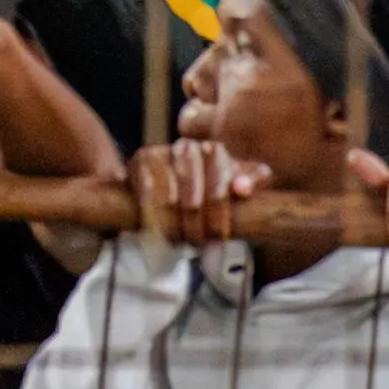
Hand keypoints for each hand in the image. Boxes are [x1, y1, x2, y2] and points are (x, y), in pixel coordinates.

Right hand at [130, 138, 275, 244]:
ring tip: (178, 240)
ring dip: (173, 221)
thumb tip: (242, 189)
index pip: (218, 178)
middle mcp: (187, 146)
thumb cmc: (210, 195)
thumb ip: (249, 183)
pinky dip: (151, 213)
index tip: (219, 235)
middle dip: (195, 219)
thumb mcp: (236, 190)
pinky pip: (145, 189)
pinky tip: (157, 229)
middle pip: (191, 184)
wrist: (172, 193)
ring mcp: (161, 152)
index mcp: (214, 151)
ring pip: (167, 190)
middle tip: (197, 241)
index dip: (219, 210)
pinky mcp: (139, 163)